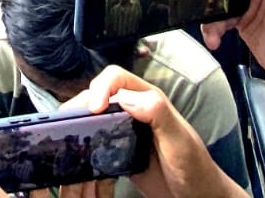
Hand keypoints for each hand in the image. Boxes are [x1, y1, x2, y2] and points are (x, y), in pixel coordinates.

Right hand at [75, 65, 244, 197]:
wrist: (196, 195)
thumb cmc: (194, 166)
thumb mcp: (179, 139)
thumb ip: (158, 113)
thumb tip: (126, 97)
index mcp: (148, 99)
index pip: (116, 78)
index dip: (101, 87)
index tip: (93, 107)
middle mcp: (134, 110)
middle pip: (99, 95)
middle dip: (82, 103)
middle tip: (70, 122)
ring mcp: (124, 129)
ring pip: (93, 116)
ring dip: (79, 120)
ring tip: (67, 132)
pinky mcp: (118, 149)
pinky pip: (95, 138)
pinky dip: (84, 139)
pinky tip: (78, 148)